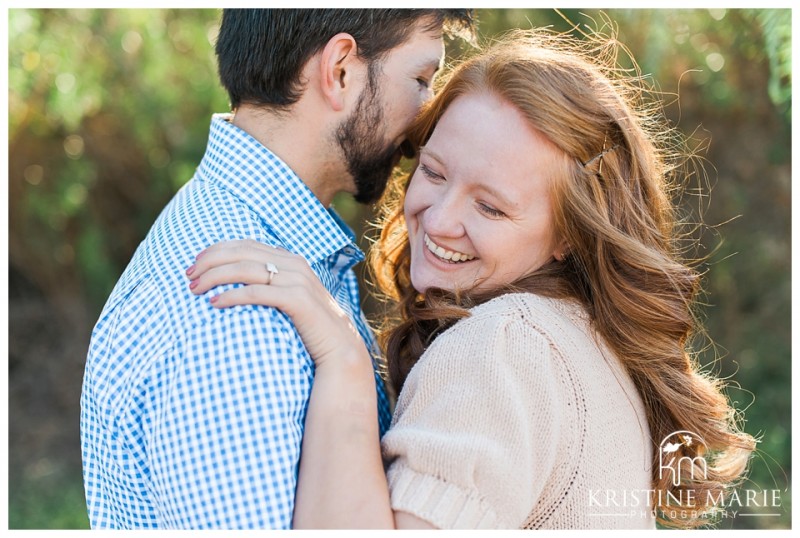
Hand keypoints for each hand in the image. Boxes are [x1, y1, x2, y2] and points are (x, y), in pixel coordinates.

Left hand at [186, 239, 368, 368]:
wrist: (339, 348)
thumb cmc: (308, 326)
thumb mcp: (289, 297)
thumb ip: (270, 283)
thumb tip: (236, 279)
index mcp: (289, 259)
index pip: (244, 244)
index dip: (216, 250)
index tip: (194, 264)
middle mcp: (294, 264)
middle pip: (242, 252)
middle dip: (210, 261)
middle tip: (188, 276)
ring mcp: (297, 280)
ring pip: (246, 268)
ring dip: (216, 276)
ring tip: (195, 290)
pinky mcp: (298, 300)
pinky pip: (258, 292)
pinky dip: (233, 295)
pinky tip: (215, 303)